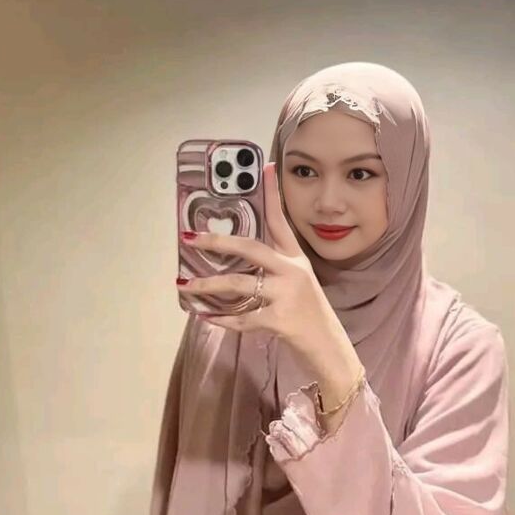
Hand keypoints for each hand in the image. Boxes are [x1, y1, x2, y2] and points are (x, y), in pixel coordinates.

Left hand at [176, 163, 361, 398]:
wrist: (329, 347)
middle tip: (192, 238)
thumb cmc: (308, 314)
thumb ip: (274, 267)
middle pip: (251, 247)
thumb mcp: (299, 282)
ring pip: (239, 284)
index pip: (281, 221)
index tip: (264, 167)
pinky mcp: (280, 320)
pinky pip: (242, 318)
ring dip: (208, 285)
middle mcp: (292, 271)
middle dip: (218, 242)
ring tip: (186, 285)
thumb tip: (234, 258)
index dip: (272, 194)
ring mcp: (286, 295)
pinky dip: (222, 319)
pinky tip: (206, 317)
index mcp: (295, 259)